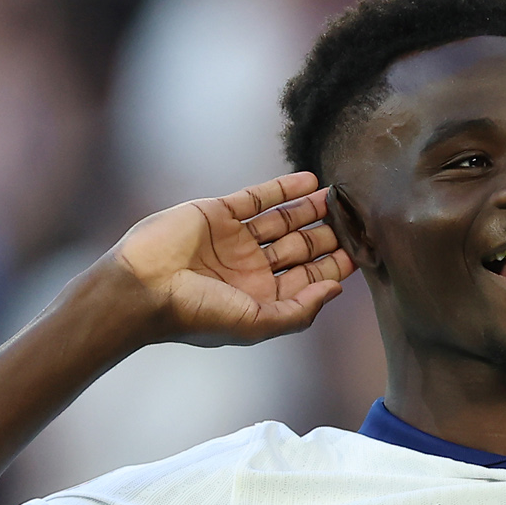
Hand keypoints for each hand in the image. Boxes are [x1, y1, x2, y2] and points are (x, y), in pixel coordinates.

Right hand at [110, 171, 355, 345]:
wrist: (142, 287)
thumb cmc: (197, 314)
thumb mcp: (257, 324)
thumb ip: (300, 311)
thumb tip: (337, 291)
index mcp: (261, 298)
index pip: (308, 279)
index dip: (335, 266)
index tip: (363, 251)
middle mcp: (250, 269)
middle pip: (300, 248)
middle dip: (328, 236)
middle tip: (357, 219)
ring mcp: (234, 239)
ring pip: (282, 221)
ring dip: (311, 209)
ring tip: (339, 196)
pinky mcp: (218, 213)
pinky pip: (257, 197)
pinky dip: (283, 188)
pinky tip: (311, 181)